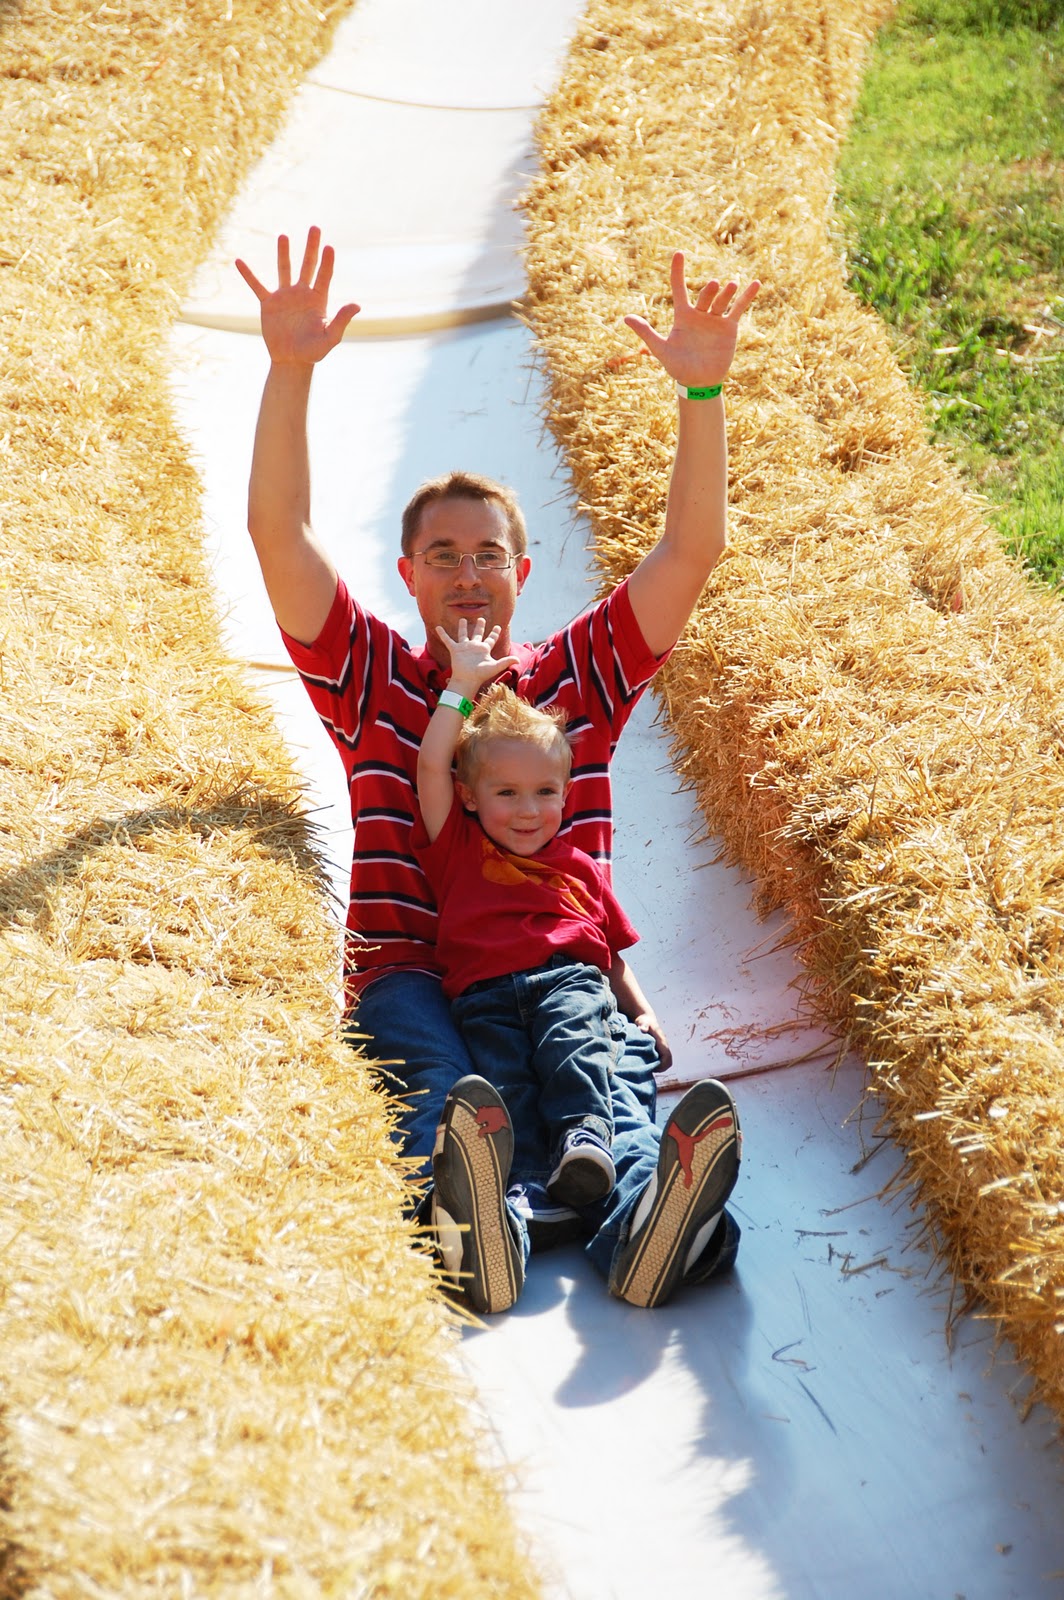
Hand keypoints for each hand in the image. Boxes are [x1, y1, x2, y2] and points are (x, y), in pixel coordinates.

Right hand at [235, 227, 359, 365]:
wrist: (291, 361)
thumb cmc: (313, 352)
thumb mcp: (330, 337)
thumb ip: (341, 320)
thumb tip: (357, 304)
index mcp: (318, 300)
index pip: (324, 276)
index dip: (327, 262)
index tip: (329, 247)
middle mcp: (302, 294)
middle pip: (308, 265)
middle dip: (311, 247)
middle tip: (315, 228)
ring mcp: (284, 297)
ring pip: (284, 269)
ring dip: (284, 253)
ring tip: (283, 236)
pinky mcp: (268, 304)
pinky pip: (257, 286)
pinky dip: (248, 275)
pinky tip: (239, 262)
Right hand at [436, 619, 518, 695]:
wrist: (467, 679)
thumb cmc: (481, 674)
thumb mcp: (495, 667)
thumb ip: (506, 662)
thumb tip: (518, 660)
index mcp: (484, 650)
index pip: (491, 639)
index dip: (495, 633)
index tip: (498, 627)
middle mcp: (474, 647)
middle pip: (478, 634)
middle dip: (480, 626)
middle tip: (481, 619)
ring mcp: (464, 648)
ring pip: (463, 634)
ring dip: (463, 627)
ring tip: (462, 619)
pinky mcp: (455, 649)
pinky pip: (448, 640)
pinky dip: (442, 634)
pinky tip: (438, 627)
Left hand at [624, 251, 759, 389]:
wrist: (698, 382)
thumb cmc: (677, 366)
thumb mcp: (660, 349)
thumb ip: (646, 332)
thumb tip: (625, 318)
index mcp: (682, 315)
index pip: (679, 288)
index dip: (678, 272)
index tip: (678, 253)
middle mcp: (699, 314)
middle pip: (705, 295)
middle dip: (709, 290)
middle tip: (713, 285)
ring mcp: (715, 319)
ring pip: (721, 300)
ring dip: (726, 292)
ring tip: (730, 284)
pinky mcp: (729, 327)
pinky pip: (738, 308)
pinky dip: (747, 297)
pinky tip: (755, 284)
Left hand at [633, 1011, 672, 1073]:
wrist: (646, 1018)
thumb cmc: (644, 1021)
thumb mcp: (642, 1022)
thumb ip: (643, 1025)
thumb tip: (642, 1029)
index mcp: (662, 1041)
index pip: (667, 1057)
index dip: (662, 1065)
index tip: (653, 1068)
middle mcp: (664, 1046)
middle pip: (668, 1062)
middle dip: (661, 1068)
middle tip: (649, 1070)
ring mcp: (662, 1048)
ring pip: (665, 1062)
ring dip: (659, 1067)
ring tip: (648, 1068)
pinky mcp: (659, 1049)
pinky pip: (661, 1060)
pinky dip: (656, 1064)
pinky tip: (647, 1064)